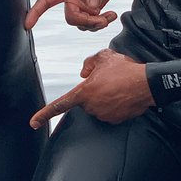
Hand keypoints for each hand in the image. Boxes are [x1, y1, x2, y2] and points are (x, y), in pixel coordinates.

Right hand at [24, 0, 123, 31]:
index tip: (27, 24)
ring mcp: (83, 5)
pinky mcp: (93, 9)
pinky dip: (103, 22)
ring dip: (97, 24)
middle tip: (103, 20)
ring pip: (83, 24)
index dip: (36, 12)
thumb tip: (94, 7)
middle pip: (72, 18)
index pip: (47, 0)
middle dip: (87, 22)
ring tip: (110, 15)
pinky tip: (112, 15)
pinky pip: (94, 23)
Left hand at [30, 48, 154, 127]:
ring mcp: (103, 115)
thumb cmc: (125, 70)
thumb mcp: (103, 57)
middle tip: (109, 81)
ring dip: (104, 97)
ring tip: (118, 86)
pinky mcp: (114, 120)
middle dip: (93, 91)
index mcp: (84, 92)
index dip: (44, 114)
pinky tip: (123, 95)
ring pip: (98, 106)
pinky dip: (114, 104)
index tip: (33, 123)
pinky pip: (109, 112)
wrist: (147, 84)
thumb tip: (84, 73)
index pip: (59, 104)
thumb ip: (89, 63)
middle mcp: (92, 107)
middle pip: (85, 100)